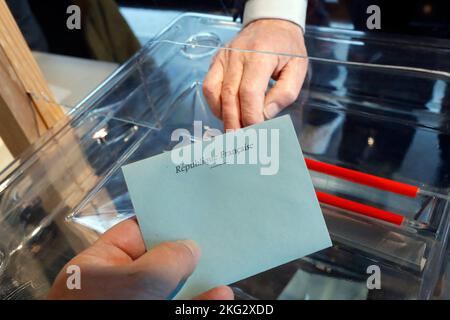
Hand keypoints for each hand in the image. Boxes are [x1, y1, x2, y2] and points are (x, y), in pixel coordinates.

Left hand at [48, 218, 233, 299]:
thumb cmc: (106, 309)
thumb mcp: (138, 281)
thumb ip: (167, 259)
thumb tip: (190, 248)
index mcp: (99, 265)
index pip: (133, 233)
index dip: (162, 224)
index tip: (191, 218)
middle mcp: (117, 285)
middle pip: (158, 261)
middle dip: (185, 253)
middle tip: (214, 242)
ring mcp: (137, 303)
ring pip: (172, 289)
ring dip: (199, 281)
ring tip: (223, 269)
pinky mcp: (154, 318)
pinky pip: (180, 306)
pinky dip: (200, 302)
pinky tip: (219, 296)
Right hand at [203, 19, 307, 129]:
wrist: (271, 25)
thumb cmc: (286, 48)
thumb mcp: (297, 69)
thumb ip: (284, 94)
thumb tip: (265, 115)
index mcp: (260, 55)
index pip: (249, 92)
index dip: (251, 116)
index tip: (257, 131)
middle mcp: (238, 55)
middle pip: (229, 96)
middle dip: (235, 122)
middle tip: (242, 141)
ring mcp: (223, 58)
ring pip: (214, 92)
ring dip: (223, 115)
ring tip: (234, 129)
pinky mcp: (216, 61)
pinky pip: (209, 86)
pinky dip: (215, 104)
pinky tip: (226, 113)